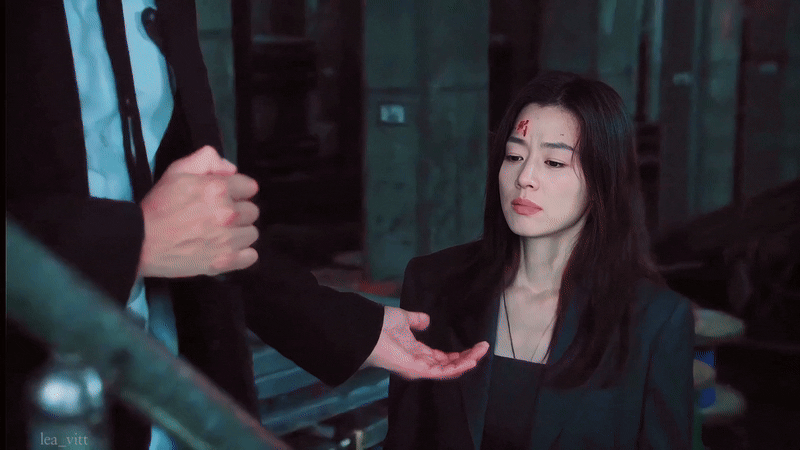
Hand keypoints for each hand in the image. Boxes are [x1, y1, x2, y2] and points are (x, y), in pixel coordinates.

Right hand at [138, 147, 259, 277]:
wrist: (141, 242)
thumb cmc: (158, 206)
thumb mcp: (177, 170)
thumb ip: (207, 159)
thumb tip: (231, 169)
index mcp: (218, 189)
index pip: (250, 187)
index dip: (237, 190)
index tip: (226, 196)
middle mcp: (227, 214)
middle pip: (252, 211)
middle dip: (238, 211)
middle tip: (218, 216)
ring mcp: (228, 240)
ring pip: (252, 233)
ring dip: (239, 233)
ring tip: (221, 234)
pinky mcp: (225, 261)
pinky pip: (250, 257)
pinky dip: (242, 254)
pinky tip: (228, 249)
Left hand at [362, 306, 489, 379]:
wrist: (368, 330)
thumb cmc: (382, 325)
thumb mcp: (403, 318)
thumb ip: (416, 320)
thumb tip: (426, 320)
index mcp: (416, 353)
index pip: (441, 358)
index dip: (458, 354)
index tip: (474, 346)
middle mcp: (419, 364)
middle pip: (448, 366)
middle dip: (467, 358)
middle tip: (483, 348)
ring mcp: (419, 369)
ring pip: (448, 370)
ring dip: (466, 362)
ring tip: (481, 352)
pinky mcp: (418, 370)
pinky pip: (442, 372)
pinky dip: (457, 367)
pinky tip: (470, 360)